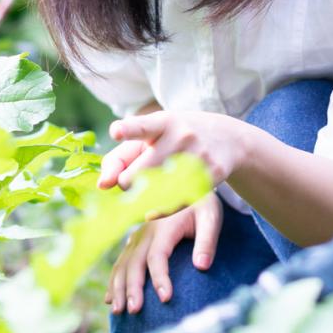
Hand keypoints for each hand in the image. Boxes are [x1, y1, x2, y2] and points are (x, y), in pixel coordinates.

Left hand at [97, 110, 252, 190]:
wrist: (229, 139)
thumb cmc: (176, 137)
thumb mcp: (151, 136)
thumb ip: (120, 157)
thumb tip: (103, 185)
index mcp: (162, 123)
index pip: (142, 126)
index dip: (127, 130)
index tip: (116, 131)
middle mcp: (180, 137)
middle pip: (135, 176)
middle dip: (127, 183)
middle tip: (133, 180)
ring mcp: (197, 157)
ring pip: (154, 195)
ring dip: (144, 198)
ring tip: (151, 187)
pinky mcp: (210, 177)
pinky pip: (174, 205)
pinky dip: (162, 209)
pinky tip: (163, 201)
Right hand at [107, 193, 222, 312]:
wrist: (189, 182)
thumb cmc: (203, 205)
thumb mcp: (211, 218)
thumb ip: (207, 242)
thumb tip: (201, 266)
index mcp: (164, 225)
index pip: (158, 256)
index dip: (160, 278)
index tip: (165, 299)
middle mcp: (146, 230)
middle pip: (134, 262)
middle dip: (132, 288)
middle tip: (134, 311)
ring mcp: (138, 235)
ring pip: (123, 263)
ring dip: (118, 287)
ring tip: (119, 310)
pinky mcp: (135, 240)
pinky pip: (120, 262)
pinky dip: (114, 280)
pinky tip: (110, 299)